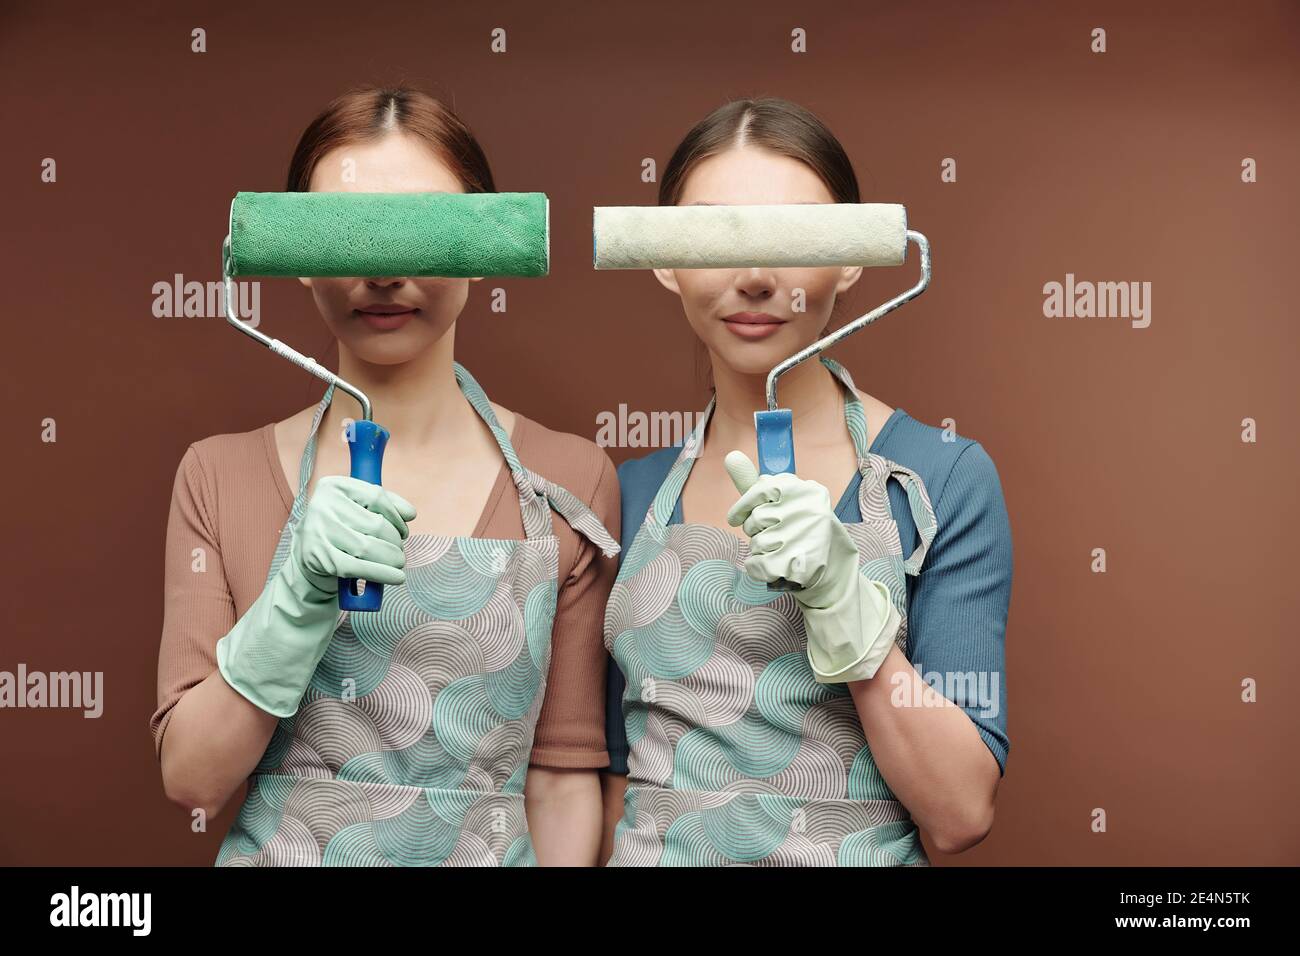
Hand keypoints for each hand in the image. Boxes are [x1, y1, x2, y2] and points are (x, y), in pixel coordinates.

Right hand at [291, 475, 415, 594]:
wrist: (307, 559)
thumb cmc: (339, 530)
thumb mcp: (357, 509)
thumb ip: (386, 504)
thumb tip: (410, 514)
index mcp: (334, 486)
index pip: (377, 496)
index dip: (397, 517)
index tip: (404, 530)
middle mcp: (322, 505)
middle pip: (377, 525)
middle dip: (396, 542)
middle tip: (398, 551)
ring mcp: (318, 531)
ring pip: (370, 547)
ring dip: (392, 559)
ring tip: (396, 562)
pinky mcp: (319, 558)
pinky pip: (359, 568)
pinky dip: (383, 574)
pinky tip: (396, 577)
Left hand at [724, 450, 899, 682]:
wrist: (833, 575)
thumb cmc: (800, 533)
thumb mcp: (783, 504)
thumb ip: (754, 483)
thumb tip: (730, 455)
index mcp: (808, 490)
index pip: (760, 488)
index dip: (743, 507)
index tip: (735, 517)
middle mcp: (810, 510)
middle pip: (755, 520)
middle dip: (756, 531)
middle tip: (778, 538)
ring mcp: (807, 537)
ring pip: (755, 543)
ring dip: (760, 551)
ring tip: (782, 552)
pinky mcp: (799, 564)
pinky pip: (755, 564)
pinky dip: (757, 569)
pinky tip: (774, 568)